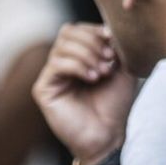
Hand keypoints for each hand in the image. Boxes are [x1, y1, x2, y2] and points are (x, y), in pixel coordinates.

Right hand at [32, 23, 135, 164]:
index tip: (114, 43)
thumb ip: (115, 47)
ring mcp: (51, 76)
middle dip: (91, 42)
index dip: (95, 31)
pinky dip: (77, 66)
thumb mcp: (122, 70)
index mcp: (78, 57)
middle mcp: (62, 64)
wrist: (108, 137)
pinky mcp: (43, 89)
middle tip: (109, 60)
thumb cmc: (115, 106)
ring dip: (87, 55)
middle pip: (68, 32)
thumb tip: (108, 27)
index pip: (78, 29)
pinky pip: (57, 64)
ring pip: (62, 46)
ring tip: (102, 72)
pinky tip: (92, 79)